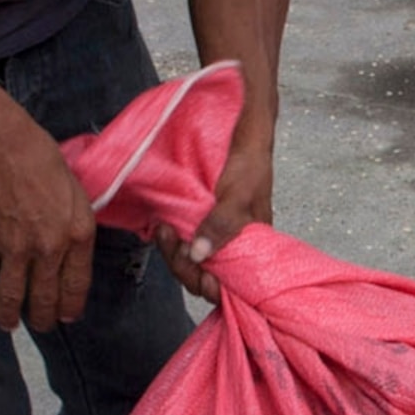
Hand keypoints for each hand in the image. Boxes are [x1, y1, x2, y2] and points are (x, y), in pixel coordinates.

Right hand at [0, 111, 97, 333]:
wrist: (3, 147)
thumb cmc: (43, 160)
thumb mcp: (76, 193)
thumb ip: (74, 225)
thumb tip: (70, 248)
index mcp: (78, 234)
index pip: (78, 283)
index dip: (72, 305)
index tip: (68, 317)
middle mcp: (50, 248)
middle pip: (47, 295)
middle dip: (43, 317)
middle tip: (40, 327)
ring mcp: (17, 247)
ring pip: (14, 294)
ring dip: (10, 315)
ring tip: (8, 325)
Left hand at [155, 137, 273, 300]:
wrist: (242, 130)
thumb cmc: (250, 162)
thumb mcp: (239, 194)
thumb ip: (222, 225)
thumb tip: (199, 255)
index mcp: (251, 246)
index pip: (228, 283)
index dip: (210, 284)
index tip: (197, 272)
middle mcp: (231, 244)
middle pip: (202, 273)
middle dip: (182, 262)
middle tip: (169, 236)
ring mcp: (213, 233)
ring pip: (189, 258)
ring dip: (172, 248)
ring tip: (163, 228)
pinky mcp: (198, 219)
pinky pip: (183, 239)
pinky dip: (171, 236)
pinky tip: (163, 224)